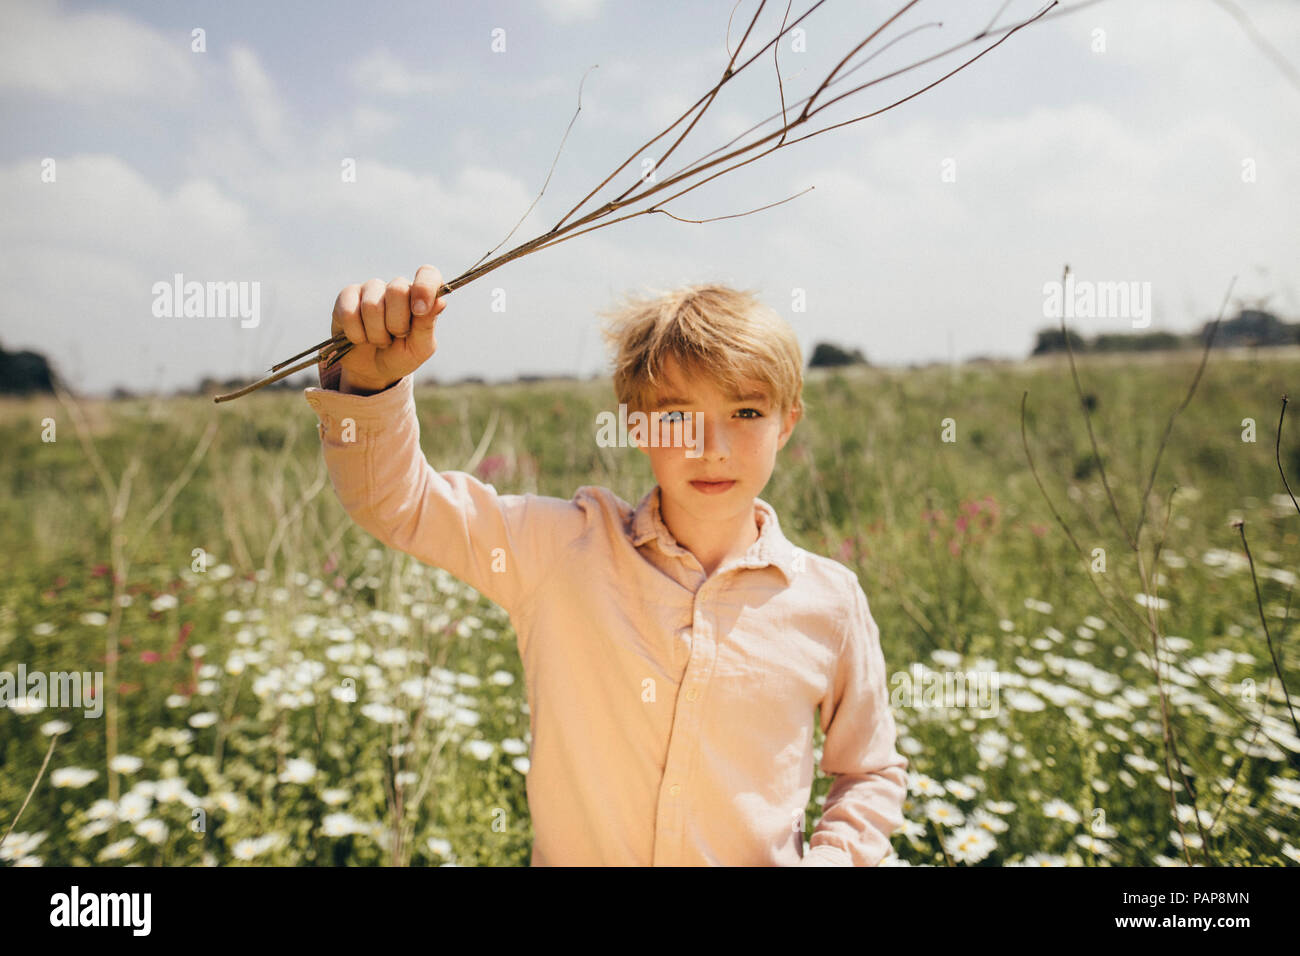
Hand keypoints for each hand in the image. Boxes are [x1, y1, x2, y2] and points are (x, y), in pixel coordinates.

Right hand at [330, 264, 448, 392]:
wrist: (372, 371)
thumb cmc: (401, 356)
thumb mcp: (419, 348)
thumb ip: (427, 325)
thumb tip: (440, 301)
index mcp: (420, 297)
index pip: (428, 274)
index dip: (424, 287)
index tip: (419, 310)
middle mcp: (396, 288)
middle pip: (397, 289)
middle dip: (396, 324)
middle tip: (396, 337)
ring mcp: (371, 290)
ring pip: (372, 304)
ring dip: (376, 334)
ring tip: (379, 340)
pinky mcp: (346, 297)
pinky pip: (349, 312)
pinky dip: (356, 333)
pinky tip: (359, 338)